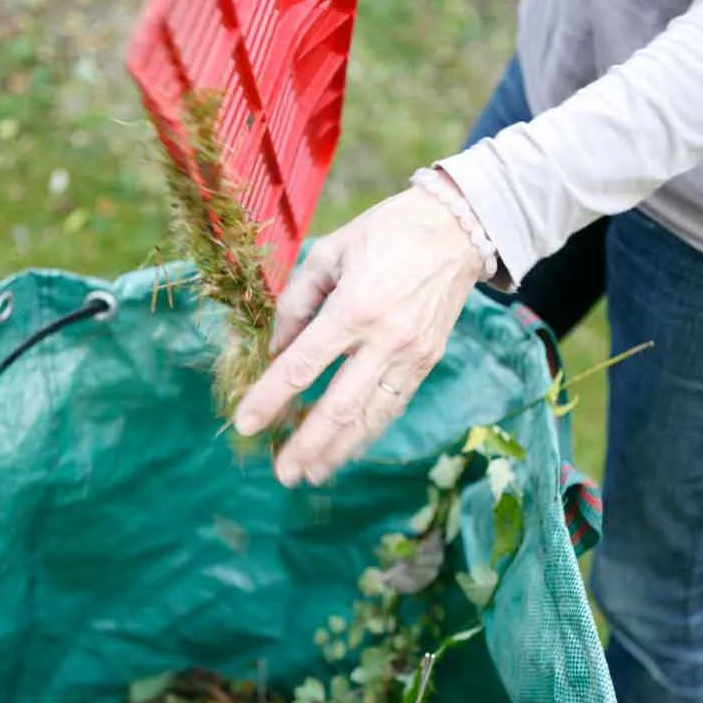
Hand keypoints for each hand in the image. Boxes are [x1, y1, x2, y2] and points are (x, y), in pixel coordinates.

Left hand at [232, 185, 483, 486]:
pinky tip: (346, 448)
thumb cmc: (387, 232)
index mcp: (355, 307)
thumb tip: (276, 350)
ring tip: (311, 473)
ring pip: (370, 417)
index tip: (246, 424)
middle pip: (339, 407)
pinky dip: (367, 431)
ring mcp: (411, 356)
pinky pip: (392, 406)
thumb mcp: (330, 252)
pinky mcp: (427, 362)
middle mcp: (385, 339)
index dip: (270, 398)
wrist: (456, 229)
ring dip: (338, 450)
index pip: (302, 366)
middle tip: (282, 473)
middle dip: (307, 444)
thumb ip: (297, 302)